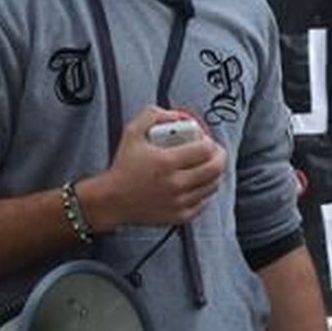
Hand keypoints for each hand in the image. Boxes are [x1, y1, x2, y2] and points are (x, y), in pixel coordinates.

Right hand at [80, 107, 227, 230]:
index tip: (205, 140)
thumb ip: (153, 115)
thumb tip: (176, 116)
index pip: (205, 149)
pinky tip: (200, 184)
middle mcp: (175, 183)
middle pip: (215, 168)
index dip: (210, 141)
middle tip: (215, 152)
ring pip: (212, 186)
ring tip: (208, 166)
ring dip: (215, 173)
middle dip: (220, 157)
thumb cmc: (122, 167)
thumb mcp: (132, 132)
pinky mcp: (179, 215)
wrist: (111, 200)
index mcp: (166, 162)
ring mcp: (179, 202)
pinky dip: (206, 191)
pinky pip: (204, 202)